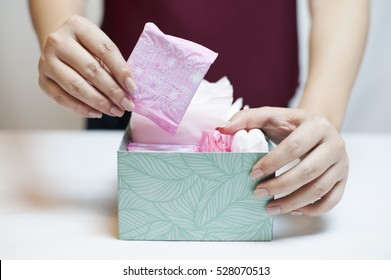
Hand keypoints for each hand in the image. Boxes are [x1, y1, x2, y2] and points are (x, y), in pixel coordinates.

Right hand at [38, 15, 135, 117]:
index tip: (133, 88)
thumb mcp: (100, 46)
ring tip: (116, 111)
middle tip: (127, 104)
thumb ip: (113, 64)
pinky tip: (98, 113)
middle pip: (90, 70)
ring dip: (99, 102)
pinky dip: (82, 109)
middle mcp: (58, 41)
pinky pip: (62, 99)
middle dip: (113, 91)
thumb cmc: (86, 47)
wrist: (60, 45)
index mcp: (77, 26)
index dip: (121, 70)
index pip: (104, 50)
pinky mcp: (42, 80)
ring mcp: (46, 61)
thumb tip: (129, 90)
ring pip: (76, 86)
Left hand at [218, 107, 348, 216]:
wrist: (319, 127)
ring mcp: (342, 163)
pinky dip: (312, 209)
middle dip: (280, 186)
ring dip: (293, 202)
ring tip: (270, 208)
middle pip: (308, 171)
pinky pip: (331, 200)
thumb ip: (247, 119)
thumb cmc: (291, 124)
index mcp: (317, 126)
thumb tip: (221, 128)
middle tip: (257, 194)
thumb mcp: (271, 116)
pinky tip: (293, 209)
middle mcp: (334, 144)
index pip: (294, 147)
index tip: (252, 174)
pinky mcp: (344, 178)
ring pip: (319, 189)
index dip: (272, 163)